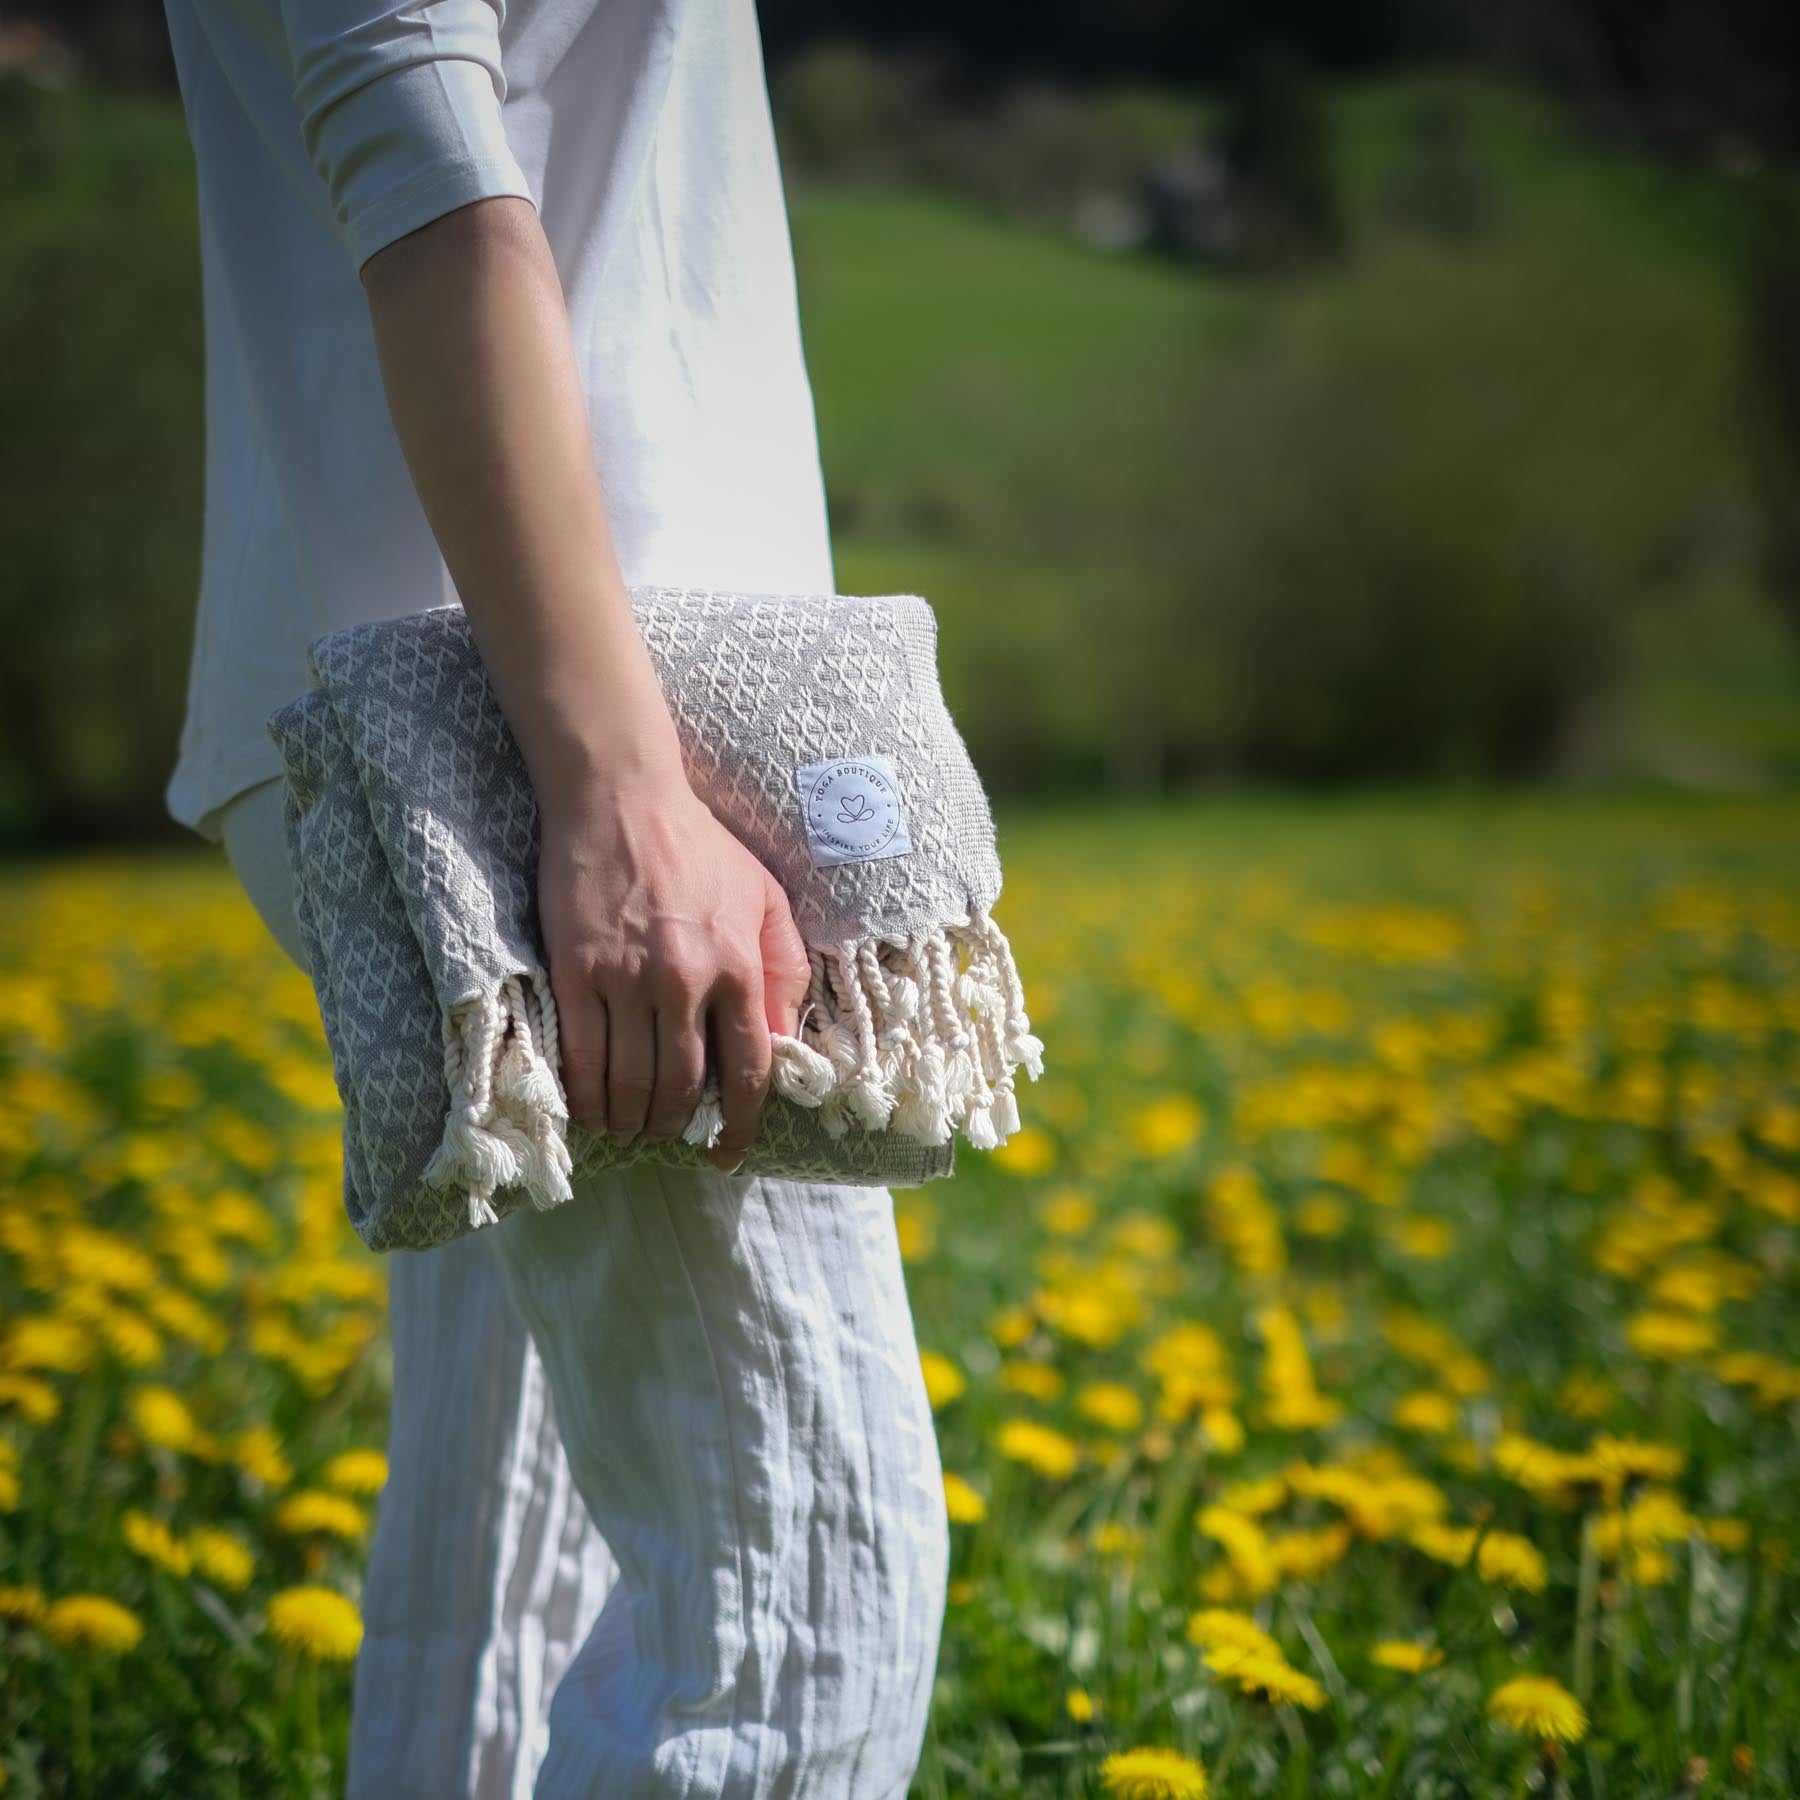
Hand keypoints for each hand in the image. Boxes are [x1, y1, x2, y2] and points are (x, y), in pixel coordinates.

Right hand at [537, 769, 811, 1172]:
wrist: (621, 799)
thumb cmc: (699, 846)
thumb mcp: (766, 897)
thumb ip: (784, 968)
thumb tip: (782, 1038)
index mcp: (740, 966)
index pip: (748, 1070)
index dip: (739, 1123)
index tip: (729, 1152)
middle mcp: (687, 981)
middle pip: (681, 1087)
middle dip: (675, 1125)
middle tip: (669, 1134)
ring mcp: (627, 979)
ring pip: (629, 1083)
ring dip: (631, 1120)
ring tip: (631, 1127)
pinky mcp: (575, 972)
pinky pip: (581, 1058)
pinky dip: (588, 1097)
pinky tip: (593, 1109)